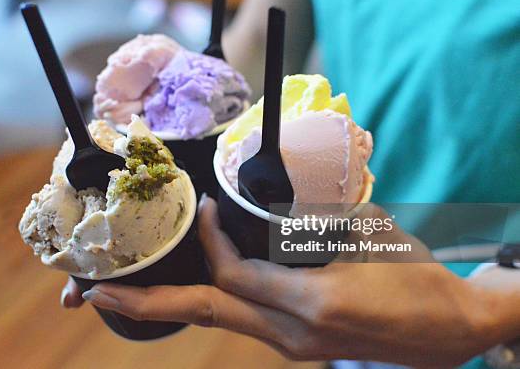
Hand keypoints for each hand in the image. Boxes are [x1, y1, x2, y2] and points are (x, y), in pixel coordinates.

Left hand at [62, 197, 516, 367]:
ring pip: (222, 321)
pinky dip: (217, 304)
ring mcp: (294, 346)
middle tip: (98, 297)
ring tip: (131, 297)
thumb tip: (274, 202)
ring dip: (177, 305)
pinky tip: (198, 291)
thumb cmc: (416, 280)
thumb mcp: (367, 238)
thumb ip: (315, 222)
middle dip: (148, 306)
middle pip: (208, 313)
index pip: (236, 274)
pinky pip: (245, 322)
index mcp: (311, 303)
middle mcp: (292, 333)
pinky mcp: (300, 347)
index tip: (204, 210)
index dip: (212, 239)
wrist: (452, 332)